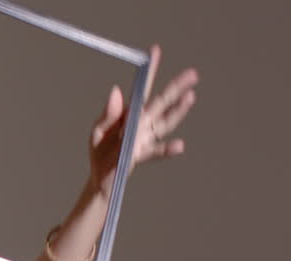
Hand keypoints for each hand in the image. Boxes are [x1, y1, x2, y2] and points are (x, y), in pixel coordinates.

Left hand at [89, 45, 198, 196]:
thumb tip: (115, 91)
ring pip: (165, 122)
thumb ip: (108, 114)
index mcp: (130, 113)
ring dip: (178, 111)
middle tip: (192, 74)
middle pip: (162, 102)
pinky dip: (168, 149)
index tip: (155, 51)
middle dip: (176, 87)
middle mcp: (142, 123)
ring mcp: (145, 139)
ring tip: (190, 97)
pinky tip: (180, 145)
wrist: (99, 178)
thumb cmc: (100, 152)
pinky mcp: (142, 155)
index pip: (143, 88)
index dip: (150, 70)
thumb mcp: (98, 130)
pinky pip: (157, 151)